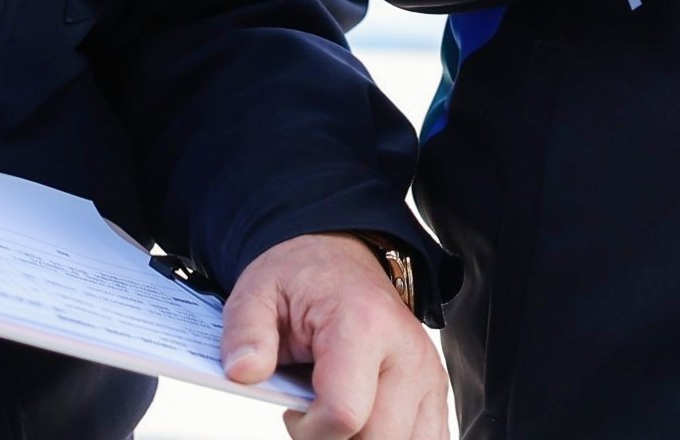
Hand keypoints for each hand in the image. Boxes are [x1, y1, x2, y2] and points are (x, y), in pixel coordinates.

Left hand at [221, 233, 448, 439]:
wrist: (341, 258)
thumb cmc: (302, 278)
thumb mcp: (256, 292)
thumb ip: (245, 333)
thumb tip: (243, 371)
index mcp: (362, 324)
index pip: (344, 414)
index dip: (309, 431)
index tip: (292, 411)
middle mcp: (406, 352)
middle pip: (378, 438)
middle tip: (313, 412)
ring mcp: (427, 374)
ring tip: (339, 414)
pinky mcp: (435, 390)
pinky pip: (428, 438)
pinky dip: (392, 439)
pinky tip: (365, 424)